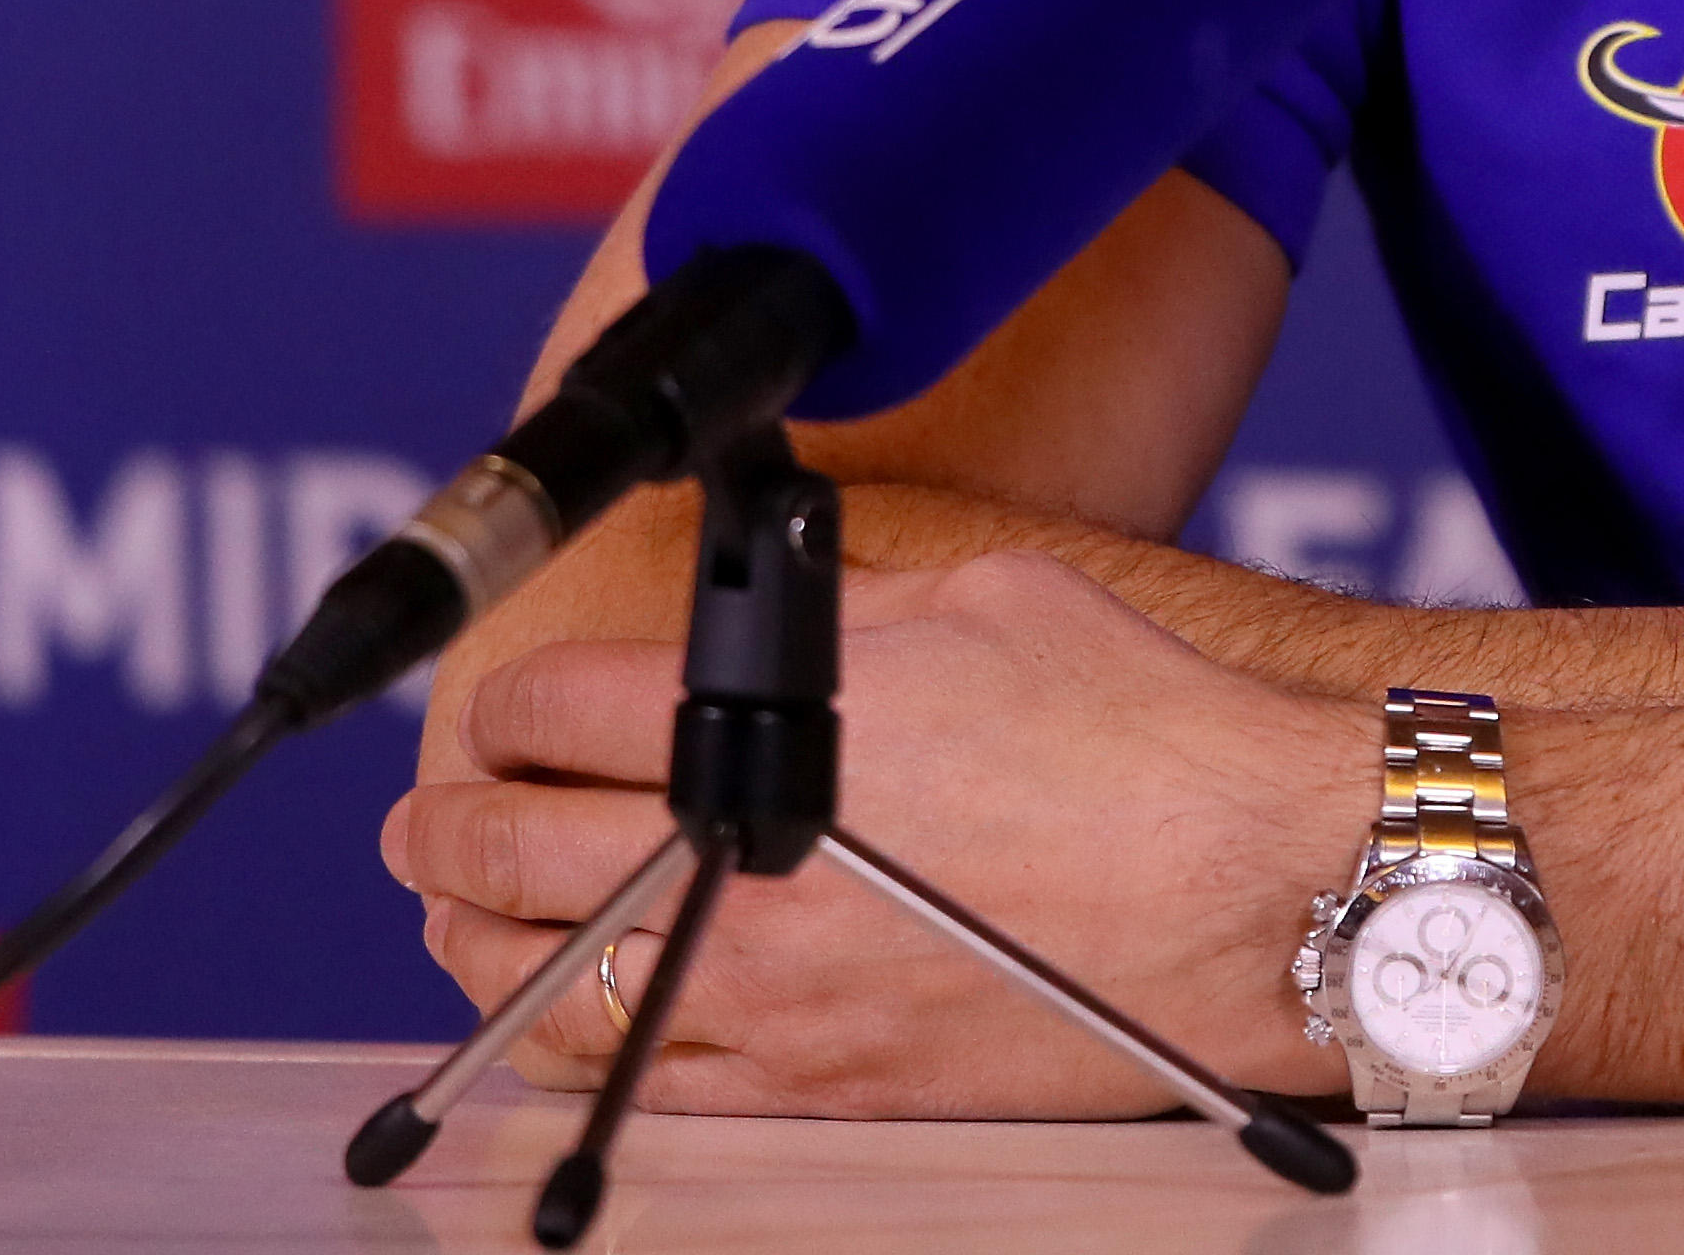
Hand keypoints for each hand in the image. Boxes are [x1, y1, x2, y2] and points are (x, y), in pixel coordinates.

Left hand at [380, 549, 1352, 1115]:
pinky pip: (652, 1081)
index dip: (499, 708)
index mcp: (784, 723)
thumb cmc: (1149, 732)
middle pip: (520, 854)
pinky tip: (561, 1026)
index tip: (494, 713)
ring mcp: (784, 991)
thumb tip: (775, 618)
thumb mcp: (982, 601)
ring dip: (474, 948)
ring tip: (454, 921)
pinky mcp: (830, 1081)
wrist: (1256, 882)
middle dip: (450, 829)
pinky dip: (576, 1050)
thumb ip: (841, 616)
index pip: (558, 714)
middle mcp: (758, 866)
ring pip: (556, 990)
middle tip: (426, 821)